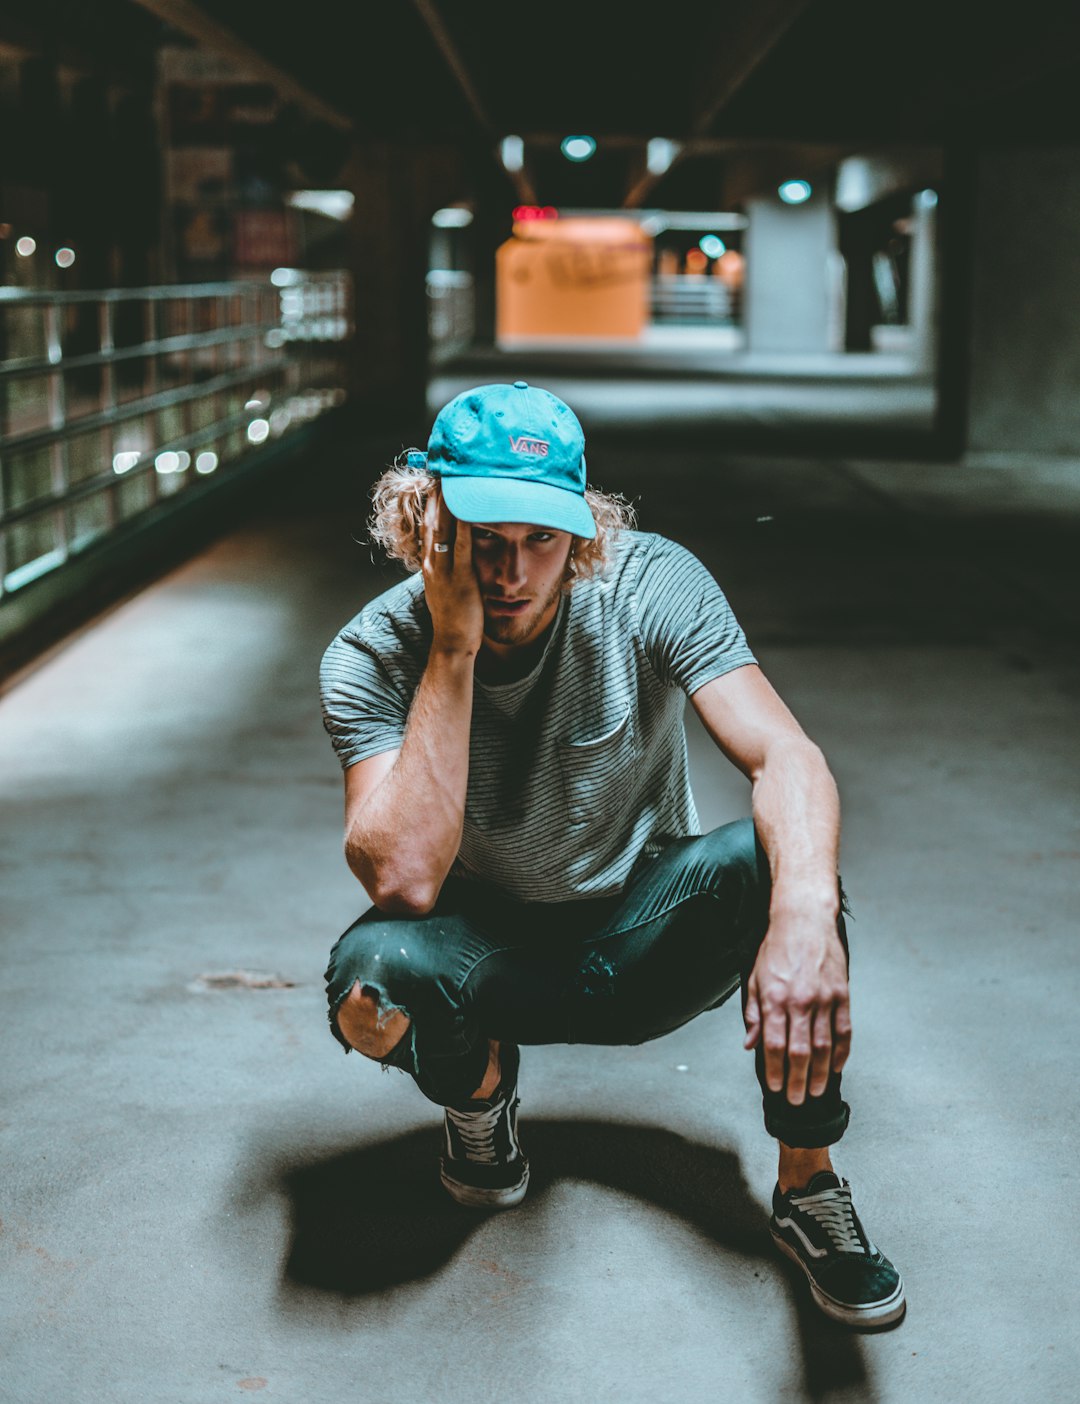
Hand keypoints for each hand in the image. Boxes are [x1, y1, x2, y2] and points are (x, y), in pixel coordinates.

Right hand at [421, 485, 483, 654]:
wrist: (452, 642)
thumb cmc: (454, 615)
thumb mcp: (445, 585)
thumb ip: (446, 565)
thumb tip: (451, 550)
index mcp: (428, 563)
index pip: (426, 523)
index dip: (431, 500)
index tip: (438, 478)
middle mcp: (431, 562)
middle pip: (431, 519)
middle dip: (438, 493)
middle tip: (445, 468)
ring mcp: (444, 570)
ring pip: (443, 528)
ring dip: (449, 502)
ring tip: (456, 477)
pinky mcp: (460, 578)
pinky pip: (462, 546)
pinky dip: (465, 525)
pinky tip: (471, 508)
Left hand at [743, 913, 850, 1104]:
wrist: (804, 919)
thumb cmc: (775, 948)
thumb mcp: (754, 978)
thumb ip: (753, 1014)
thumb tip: (750, 1045)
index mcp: (774, 999)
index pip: (773, 1046)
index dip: (774, 1072)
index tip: (776, 1088)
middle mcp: (800, 1002)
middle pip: (800, 1053)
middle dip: (798, 1081)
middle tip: (797, 1101)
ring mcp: (824, 999)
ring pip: (825, 1047)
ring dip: (821, 1074)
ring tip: (817, 1091)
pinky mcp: (843, 995)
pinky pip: (844, 1031)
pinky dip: (842, 1053)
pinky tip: (837, 1067)